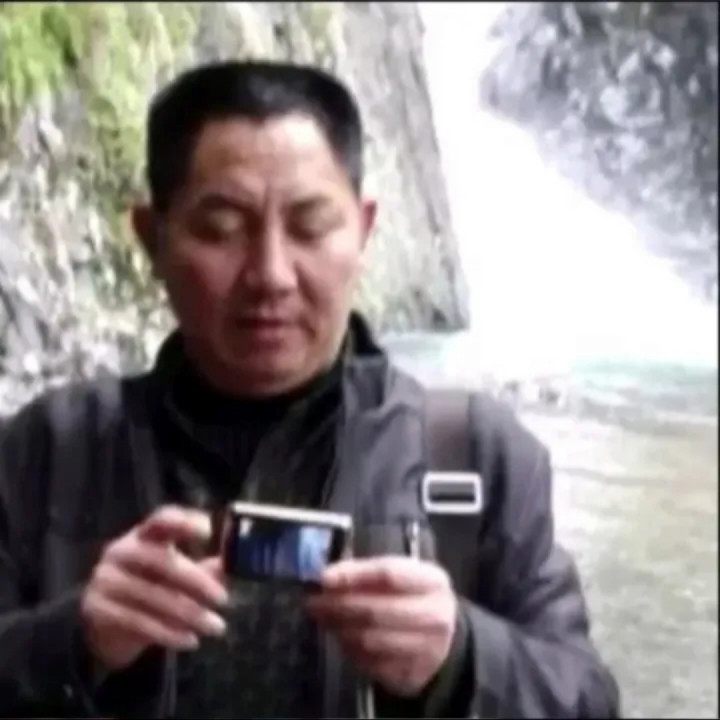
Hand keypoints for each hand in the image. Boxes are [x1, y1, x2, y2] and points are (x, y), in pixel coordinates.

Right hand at [80, 505, 228, 671]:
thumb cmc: (151, 589)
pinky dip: (169, 633)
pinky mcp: (98, 609)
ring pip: (153, 596)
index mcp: (142, 535)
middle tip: (223, 599)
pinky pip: (138, 622)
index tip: (208, 531)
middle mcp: (120, 551)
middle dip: (197, 581)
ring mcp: (105, 579)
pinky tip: (191, 641)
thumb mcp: (176, 575)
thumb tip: (236, 563)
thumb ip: (205, 568)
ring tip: (216, 627)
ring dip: (189, 614)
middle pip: (161, 560)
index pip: (160, 519)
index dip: (182, 522)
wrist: (106, 626)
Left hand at [307, 556, 456, 696]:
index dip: (353, 575)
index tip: (324, 577)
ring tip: (323, 618)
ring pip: (370, 641)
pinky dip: (349, 650)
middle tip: (313, 602)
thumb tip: (327, 577)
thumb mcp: (402, 574)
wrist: (443, 636)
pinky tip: (341, 637)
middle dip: (338, 606)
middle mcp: (435, 615)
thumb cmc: (413, 596)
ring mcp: (426, 650)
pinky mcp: (412, 675)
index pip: (389, 575)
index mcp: (433, 581)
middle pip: (376, 611)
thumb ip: (367, 572)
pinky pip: (370, 664)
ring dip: (339, 629)